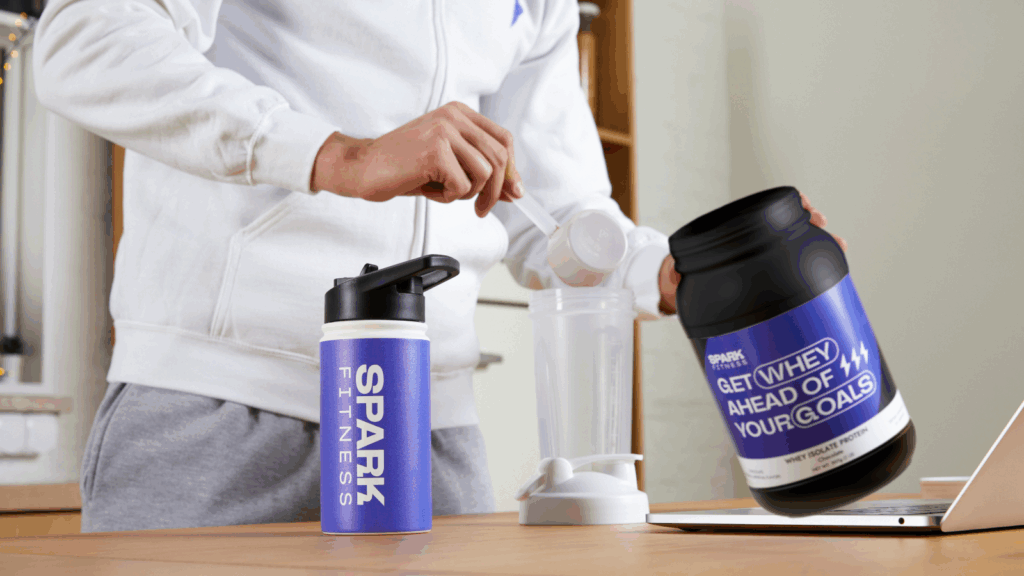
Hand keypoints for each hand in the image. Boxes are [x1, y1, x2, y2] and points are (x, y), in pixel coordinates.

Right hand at [310, 101, 523, 216]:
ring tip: (441, 190)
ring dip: (467, 193)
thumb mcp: (449, 166)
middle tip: (481, 209)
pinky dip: (447, 197)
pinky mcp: (435, 150)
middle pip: (500, 157)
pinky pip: (462, 186)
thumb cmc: (403, 167)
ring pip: (485, 173)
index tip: (511, 193)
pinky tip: (427, 189)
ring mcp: (444, 131)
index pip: (503, 140)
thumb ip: (481, 173)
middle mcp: (454, 116)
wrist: (364, 168)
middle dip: (495, 191)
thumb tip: (516, 191)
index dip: (511, 170)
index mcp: (459, 113)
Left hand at [656, 194, 846, 314]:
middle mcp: (755, 243)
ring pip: (799, 248)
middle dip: (813, 223)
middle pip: (791, 227)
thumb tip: (674, 276)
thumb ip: (674, 274)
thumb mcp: (677, 272)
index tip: (804, 206)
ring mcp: (765, 261)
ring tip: (840, 248)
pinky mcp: (772, 281)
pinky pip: (798, 271)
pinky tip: (833, 272)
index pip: (768, 210)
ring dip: (821, 245)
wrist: (683, 293)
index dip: (790, 204)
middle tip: (825, 228)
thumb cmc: (679, 274)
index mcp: (736, 232)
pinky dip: (817, 268)